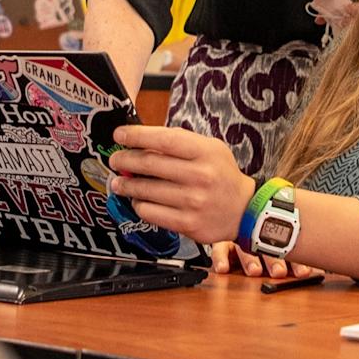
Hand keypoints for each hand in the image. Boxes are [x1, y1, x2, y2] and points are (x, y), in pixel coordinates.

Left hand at [108, 124, 256, 247]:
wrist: (243, 210)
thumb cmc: (222, 175)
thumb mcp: (210, 149)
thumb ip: (180, 143)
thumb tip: (142, 143)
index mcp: (205, 152)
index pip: (164, 139)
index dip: (137, 136)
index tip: (119, 135)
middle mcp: (199, 176)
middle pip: (150, 164)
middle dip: (125, 160)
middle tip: (115, 160)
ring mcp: (193, 201)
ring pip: (145, 190)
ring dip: (126, 185)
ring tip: (119, 182)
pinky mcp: (187, 223)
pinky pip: (150, 212)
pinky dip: (138, 205)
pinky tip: (137, 200)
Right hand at [207, 240, 323, 281]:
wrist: (240, 205)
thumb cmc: (268, 230)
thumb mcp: (284, 240)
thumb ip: (299, 256)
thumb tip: (321, 272)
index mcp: (276, 234)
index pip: (288, 247)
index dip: (297, 262)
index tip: (305, 273)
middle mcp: (258, 235)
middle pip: (267, 247)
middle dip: (274, 260)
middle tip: (279, 272)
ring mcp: (239, 237)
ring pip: (244, 249)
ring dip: (250, 261)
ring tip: (254, 271)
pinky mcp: (222, 242)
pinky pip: (219, 249)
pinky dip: (221, 259)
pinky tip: (223, 268)